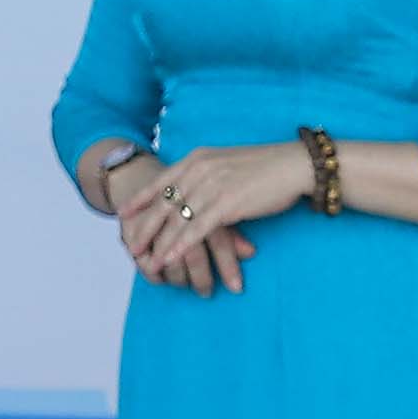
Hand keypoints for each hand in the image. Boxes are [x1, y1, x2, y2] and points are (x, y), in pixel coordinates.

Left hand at [117, 144, 269, 292]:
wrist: (294, 165)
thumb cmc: (266, 167)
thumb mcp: (227, 163)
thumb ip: (208, 174)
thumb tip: (196, 190)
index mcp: (198, 158)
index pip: (162, 180)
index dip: (141, 199)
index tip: (123, 213)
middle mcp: (200, 169)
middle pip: (164, 202)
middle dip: (144, 226)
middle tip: (128, 244)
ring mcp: (212, 186)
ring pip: (177, 219)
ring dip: (159, 242)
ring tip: (146, 260)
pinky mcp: (226, 204)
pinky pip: (196, 229)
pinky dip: (179, 246)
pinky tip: (169, 258)